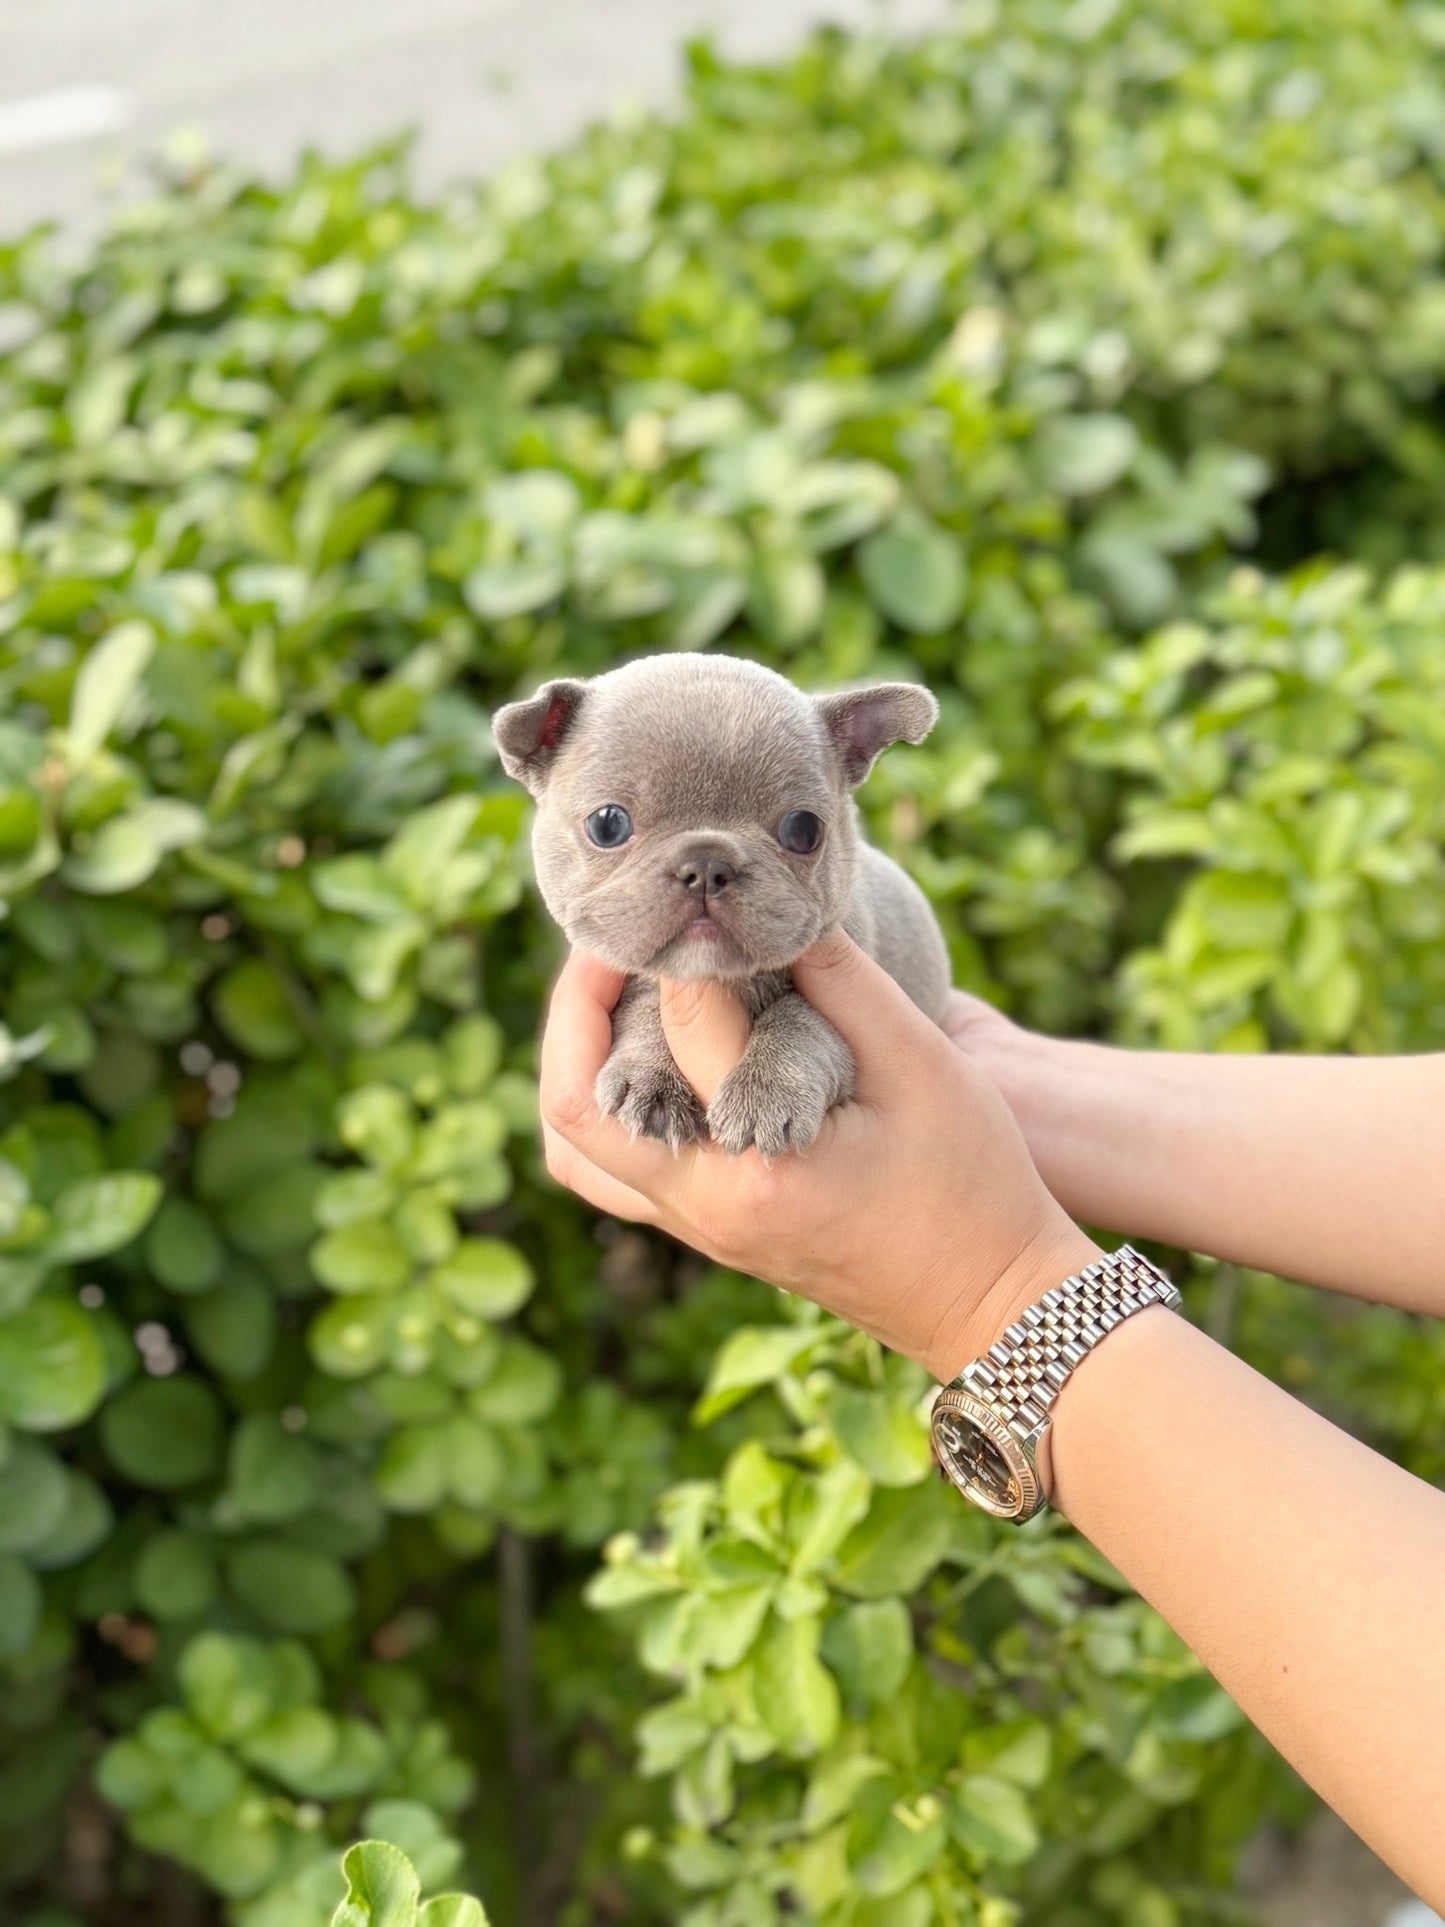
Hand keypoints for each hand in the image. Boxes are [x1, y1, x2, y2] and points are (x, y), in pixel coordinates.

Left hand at [539, 932, 1099, 1380]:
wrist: (995, 1308)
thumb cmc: (975, 1188)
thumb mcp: (924, 1066)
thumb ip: (847, 983)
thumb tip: (779, 911)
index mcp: (760, 1164)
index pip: (684, 1029)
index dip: (682, 949)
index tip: (695, 898)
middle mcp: (708, 1207)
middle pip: (576, 1110)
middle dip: (575, 1010)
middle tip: (612, 943)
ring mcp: (703, 1231)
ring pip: (579, 1156)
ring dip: (576, 1066)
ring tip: (615, 994)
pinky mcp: (713, 1235)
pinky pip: (616, 1175)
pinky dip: (609, 1108)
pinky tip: (653, 1054)